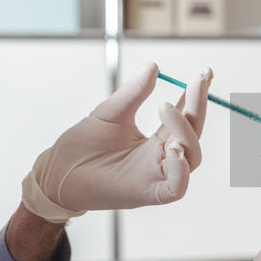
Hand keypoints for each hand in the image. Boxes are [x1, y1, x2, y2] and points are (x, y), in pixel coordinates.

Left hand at [21, 63, 207, 221]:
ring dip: (185, 131)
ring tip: (165, 108)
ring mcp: (158, 176)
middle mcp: (162, 158)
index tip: (204, 72)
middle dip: (198, 105)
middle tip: (197, 80)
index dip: (196, 94)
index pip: (185, 115)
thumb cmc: (81, 147)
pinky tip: (173, 150)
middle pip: (194, 133)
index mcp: (156, 140)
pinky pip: (177, 187)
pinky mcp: (149, 194)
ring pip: (191, 157)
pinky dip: (181, 171)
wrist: (56, 174)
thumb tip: (153, 67)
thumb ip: (133, 93)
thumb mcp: (109, 113)